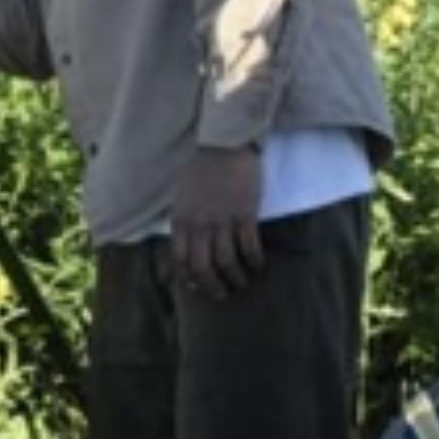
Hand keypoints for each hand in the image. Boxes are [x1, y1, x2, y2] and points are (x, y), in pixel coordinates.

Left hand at [171, 144, 263, 298]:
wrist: (223, 144)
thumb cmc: (201, 168)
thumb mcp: (181, 196)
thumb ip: (183, 221)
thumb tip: (187, 248)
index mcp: (181, 220)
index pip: (181, 260)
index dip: (190, 278)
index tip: (199, 287)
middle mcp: (199, 224)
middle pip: (203, 267)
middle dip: (213, 286)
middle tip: (223, 294)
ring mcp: (222, 220)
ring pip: (227, 262)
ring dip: (235, 277)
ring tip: (242, 282)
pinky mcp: (244, 214)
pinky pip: (249, 247)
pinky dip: (254, 261)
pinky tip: (258, 265)